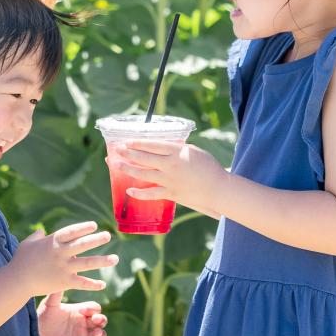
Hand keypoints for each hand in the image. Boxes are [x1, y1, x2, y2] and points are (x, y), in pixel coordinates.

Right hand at [12, 222, 118, 297]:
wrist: (17, 281)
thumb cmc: (21, 260)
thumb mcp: (28, 243)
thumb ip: (37, 236)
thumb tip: (41, 231)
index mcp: (53, 241)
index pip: (72, 231)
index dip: (83, 227)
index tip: (94, 225)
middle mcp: (60, 253)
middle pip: (83, 245)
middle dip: (97, 240)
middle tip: (108, 236)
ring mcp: (64, 268)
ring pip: (87, 263)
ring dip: (102, 261)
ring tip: (115, 258)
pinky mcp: (64, 282)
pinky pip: (82, 283)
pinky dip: (93, 284)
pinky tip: (103, 285)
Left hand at [37, 291, 106, 335]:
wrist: (34, 333)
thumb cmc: (41, 316)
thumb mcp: (50, 303)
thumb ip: (58, 292)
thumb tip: (64, 275)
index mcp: (78, 311)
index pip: (94, 308)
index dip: (93, 309)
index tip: (83, 310)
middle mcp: (82, 323)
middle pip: (100, 321)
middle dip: (102, 320)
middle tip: (97, 320)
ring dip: (101, 334)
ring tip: (97, 333)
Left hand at [108, 140, 227, 213]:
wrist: (218, 188)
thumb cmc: (208, 167)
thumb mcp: (193, 151)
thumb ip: (176, 148)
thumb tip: (161, 147)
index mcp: (177, 151)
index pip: (153, 145)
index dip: (138, 143)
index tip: (128, 141)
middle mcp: (170, 165)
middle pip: (144, 158)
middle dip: (128, 153)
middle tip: (117, 150)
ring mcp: (169, 180)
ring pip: (144, 174)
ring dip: (129, 169)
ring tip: (117, 165)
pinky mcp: (171, 194)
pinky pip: (151, 194)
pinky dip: (139, 193)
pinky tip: (129, 191)